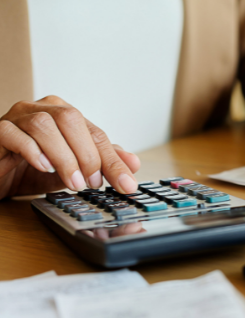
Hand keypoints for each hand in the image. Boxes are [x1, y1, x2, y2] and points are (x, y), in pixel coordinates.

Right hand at [0, 95, 139, 198]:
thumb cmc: (35, 168)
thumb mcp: (75, 169)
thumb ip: (102, 162)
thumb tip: (134, 163)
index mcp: (65, 115)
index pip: (96, 133)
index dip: (113, 160)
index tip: (126, 184)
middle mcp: (42, 110)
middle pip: (72, 121)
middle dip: (88, 156)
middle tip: (93, 183)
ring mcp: (18, 117)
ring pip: (44, 125)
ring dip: (64, 157)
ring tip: (73, 183)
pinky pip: (14, 134)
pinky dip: (33, 151)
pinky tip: (43, 168)